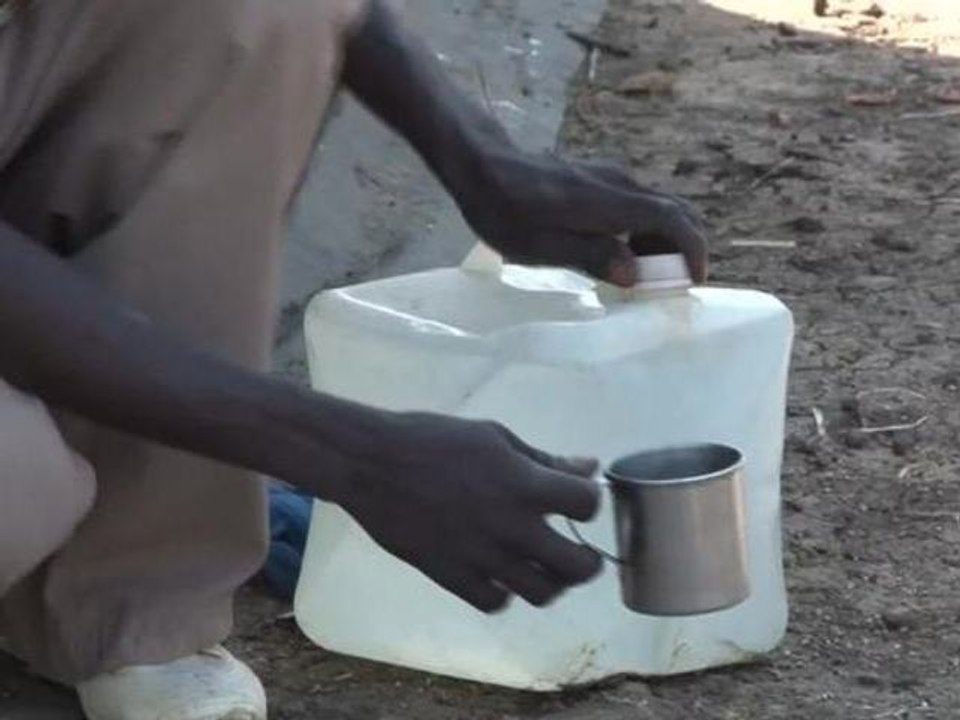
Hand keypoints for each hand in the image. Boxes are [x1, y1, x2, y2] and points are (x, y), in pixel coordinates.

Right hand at [337, 412, 602, 612]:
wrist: (373, 464)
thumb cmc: (434, 439)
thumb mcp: (495, 437)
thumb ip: (544, 458)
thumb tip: (587, 467)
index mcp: (523, 485)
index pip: (587, 505)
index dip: (590, 502)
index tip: (579, 501)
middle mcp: (510, 528)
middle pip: (577, 566)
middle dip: (587, 560)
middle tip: (577, 551)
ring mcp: (482, 558)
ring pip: (542, 593)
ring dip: (550, 581)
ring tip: (540, 565)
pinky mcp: (452, 577)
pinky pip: (496, 602)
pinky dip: (505, 592)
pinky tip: (499, 572)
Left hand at [455, 149, 707, 286]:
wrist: (484, 166)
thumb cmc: (505, 210)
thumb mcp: (540, 245)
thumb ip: (590, 257)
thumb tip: (634, 275)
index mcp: (608, 202)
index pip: (671, 218)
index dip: (691, 249)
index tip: (692, 279)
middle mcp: (620, 184)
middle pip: (675, 210)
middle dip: (682, 248)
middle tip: (666, 284)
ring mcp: (612, 177)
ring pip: (658, 207)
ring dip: (661, 241)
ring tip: (640, 276)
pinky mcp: (601, 179)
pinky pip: (639, 204)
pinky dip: (644, 230)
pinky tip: (619, 253)